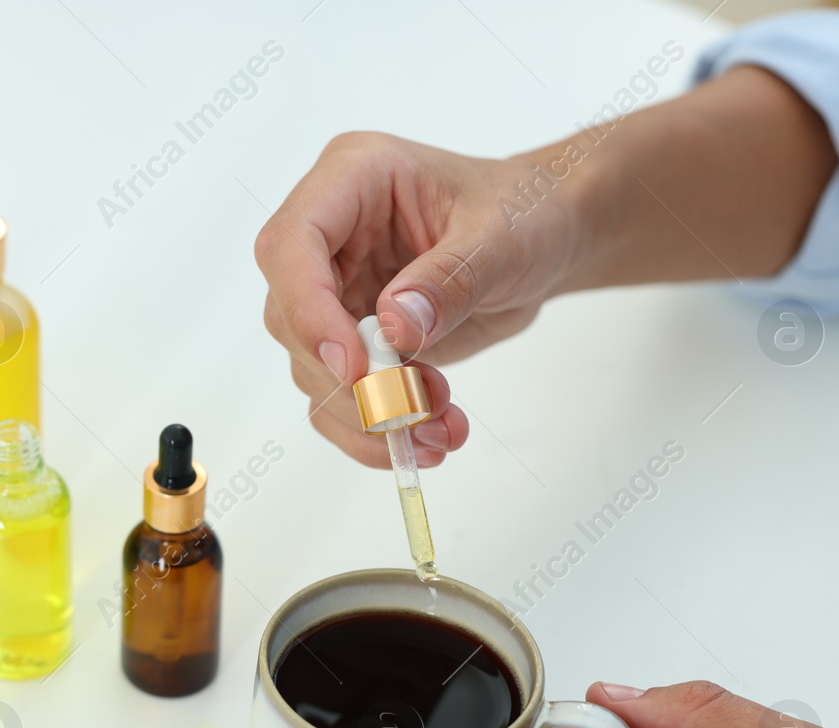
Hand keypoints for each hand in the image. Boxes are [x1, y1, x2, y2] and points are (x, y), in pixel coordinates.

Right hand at [253, 131, 586, 466]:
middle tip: (413, 410)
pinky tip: (429, 438)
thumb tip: (395, 329)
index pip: (290, 244)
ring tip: (443, 428)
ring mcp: (337, 289)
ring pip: (313, 369)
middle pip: (291, 317)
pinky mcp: (354, 338)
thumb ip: (450, 279)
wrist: (548, 236)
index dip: (308, 310)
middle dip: (348, 380)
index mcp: (352, 178)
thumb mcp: (503, 236)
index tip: (353, 368)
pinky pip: (340, 396)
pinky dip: (377, 431)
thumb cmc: (526, 210)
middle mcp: (331, 235)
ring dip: (372, 413)